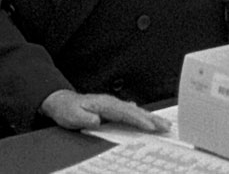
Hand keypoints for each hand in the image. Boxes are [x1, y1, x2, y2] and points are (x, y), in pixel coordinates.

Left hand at [39, 89, 170, 133]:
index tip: (150, 126)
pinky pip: (131, 113)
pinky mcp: (113, 110)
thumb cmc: (67, 110)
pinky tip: (149, 120)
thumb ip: (84, 119)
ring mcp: (113, 105)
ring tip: (164, 124)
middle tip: (166, 126)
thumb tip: (96, 121)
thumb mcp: (72, 116)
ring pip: (135, 111)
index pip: (126, 113)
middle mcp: (111, 103)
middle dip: (152, 119)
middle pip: (135, 111)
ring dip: (150, 118)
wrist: (62, 102)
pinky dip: (142, 117)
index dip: (139, 120)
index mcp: (104, 104)